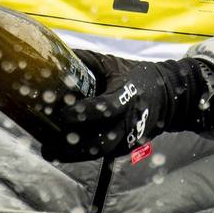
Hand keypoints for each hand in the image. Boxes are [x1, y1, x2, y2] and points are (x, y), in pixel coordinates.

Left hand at [38, 51, 207, 162]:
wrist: (166, 95)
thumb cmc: (132, 75)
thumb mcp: (111, 63)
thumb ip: (84, 61)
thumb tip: (53, 56)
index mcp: (126, 95)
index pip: (107, 107)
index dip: (85, 113)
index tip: (63, 114)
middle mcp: (129, 119)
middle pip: (102, 141)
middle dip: (74, 147)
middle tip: (47, 145)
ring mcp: (129, 136)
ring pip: (102, 153)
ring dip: (75, 156)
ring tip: (50, 152)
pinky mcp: (127, 146)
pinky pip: (104, 155)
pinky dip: (83, 156)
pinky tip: (63, 152)